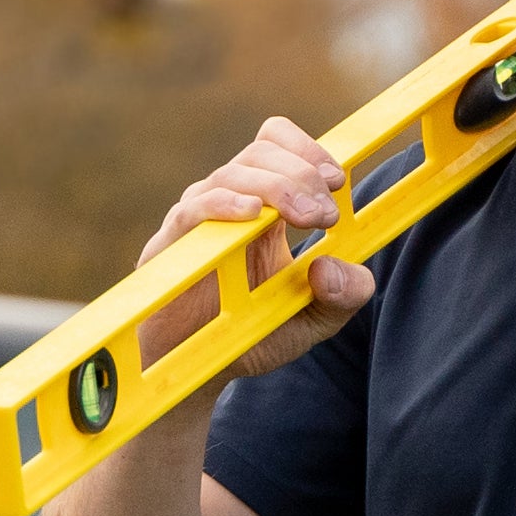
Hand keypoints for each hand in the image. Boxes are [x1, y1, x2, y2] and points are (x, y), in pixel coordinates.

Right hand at [134, 118, 374, 373]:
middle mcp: (229, 202)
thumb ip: (343, 297)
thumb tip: (334, 268)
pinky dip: (224, 204)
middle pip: (261, 151)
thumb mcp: (313, 320)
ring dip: (277, 187)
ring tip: (306, 216)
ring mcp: (199, 220)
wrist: (197, 371)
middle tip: (327, 213)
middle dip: (302, 173)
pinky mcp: (172, 245)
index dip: (308, 150)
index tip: (337, 179)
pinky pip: (193, 209)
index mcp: (264, 206)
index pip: (277, 144)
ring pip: (233, 173)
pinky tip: (252, 213)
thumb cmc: (249, 336)